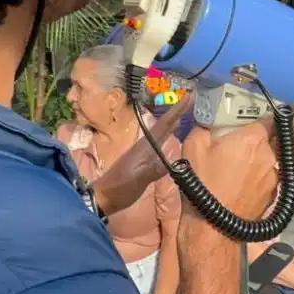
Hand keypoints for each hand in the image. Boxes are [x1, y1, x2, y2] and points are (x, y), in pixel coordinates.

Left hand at [93, 94, 192, 216]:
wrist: (103, 198)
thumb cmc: (119, 188)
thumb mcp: (137, 180)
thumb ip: (153, 171)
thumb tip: (174, 163)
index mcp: (145, 147)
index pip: (164, 125)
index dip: (177, 111)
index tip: (188, 96)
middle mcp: (145, 146)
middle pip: (163, 125)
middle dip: (176, 112)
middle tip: (190, 98)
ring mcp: (143, 153)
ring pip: (161, 132)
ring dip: (172, 121)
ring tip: (183, 112)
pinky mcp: (142, 162)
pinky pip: (159, 143)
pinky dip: (168, 136)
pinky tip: (170, 136)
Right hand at [179, 118, 278, 227]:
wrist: (212, 229)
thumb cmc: (202, 184)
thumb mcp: (193, 146)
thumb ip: (205, 127)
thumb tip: (210, 124)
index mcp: (254, 139)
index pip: (267, 117)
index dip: (257, 117)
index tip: (245, 120)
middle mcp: (270, 156)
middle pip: (268, 139)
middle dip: (255, 140)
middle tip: (236, 145)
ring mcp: (274, 178)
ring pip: (269, 160)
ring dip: (257, 160)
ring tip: (237, 169)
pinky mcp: (273, 196)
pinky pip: (267, 179)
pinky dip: (257, 178)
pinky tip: (241, 185)